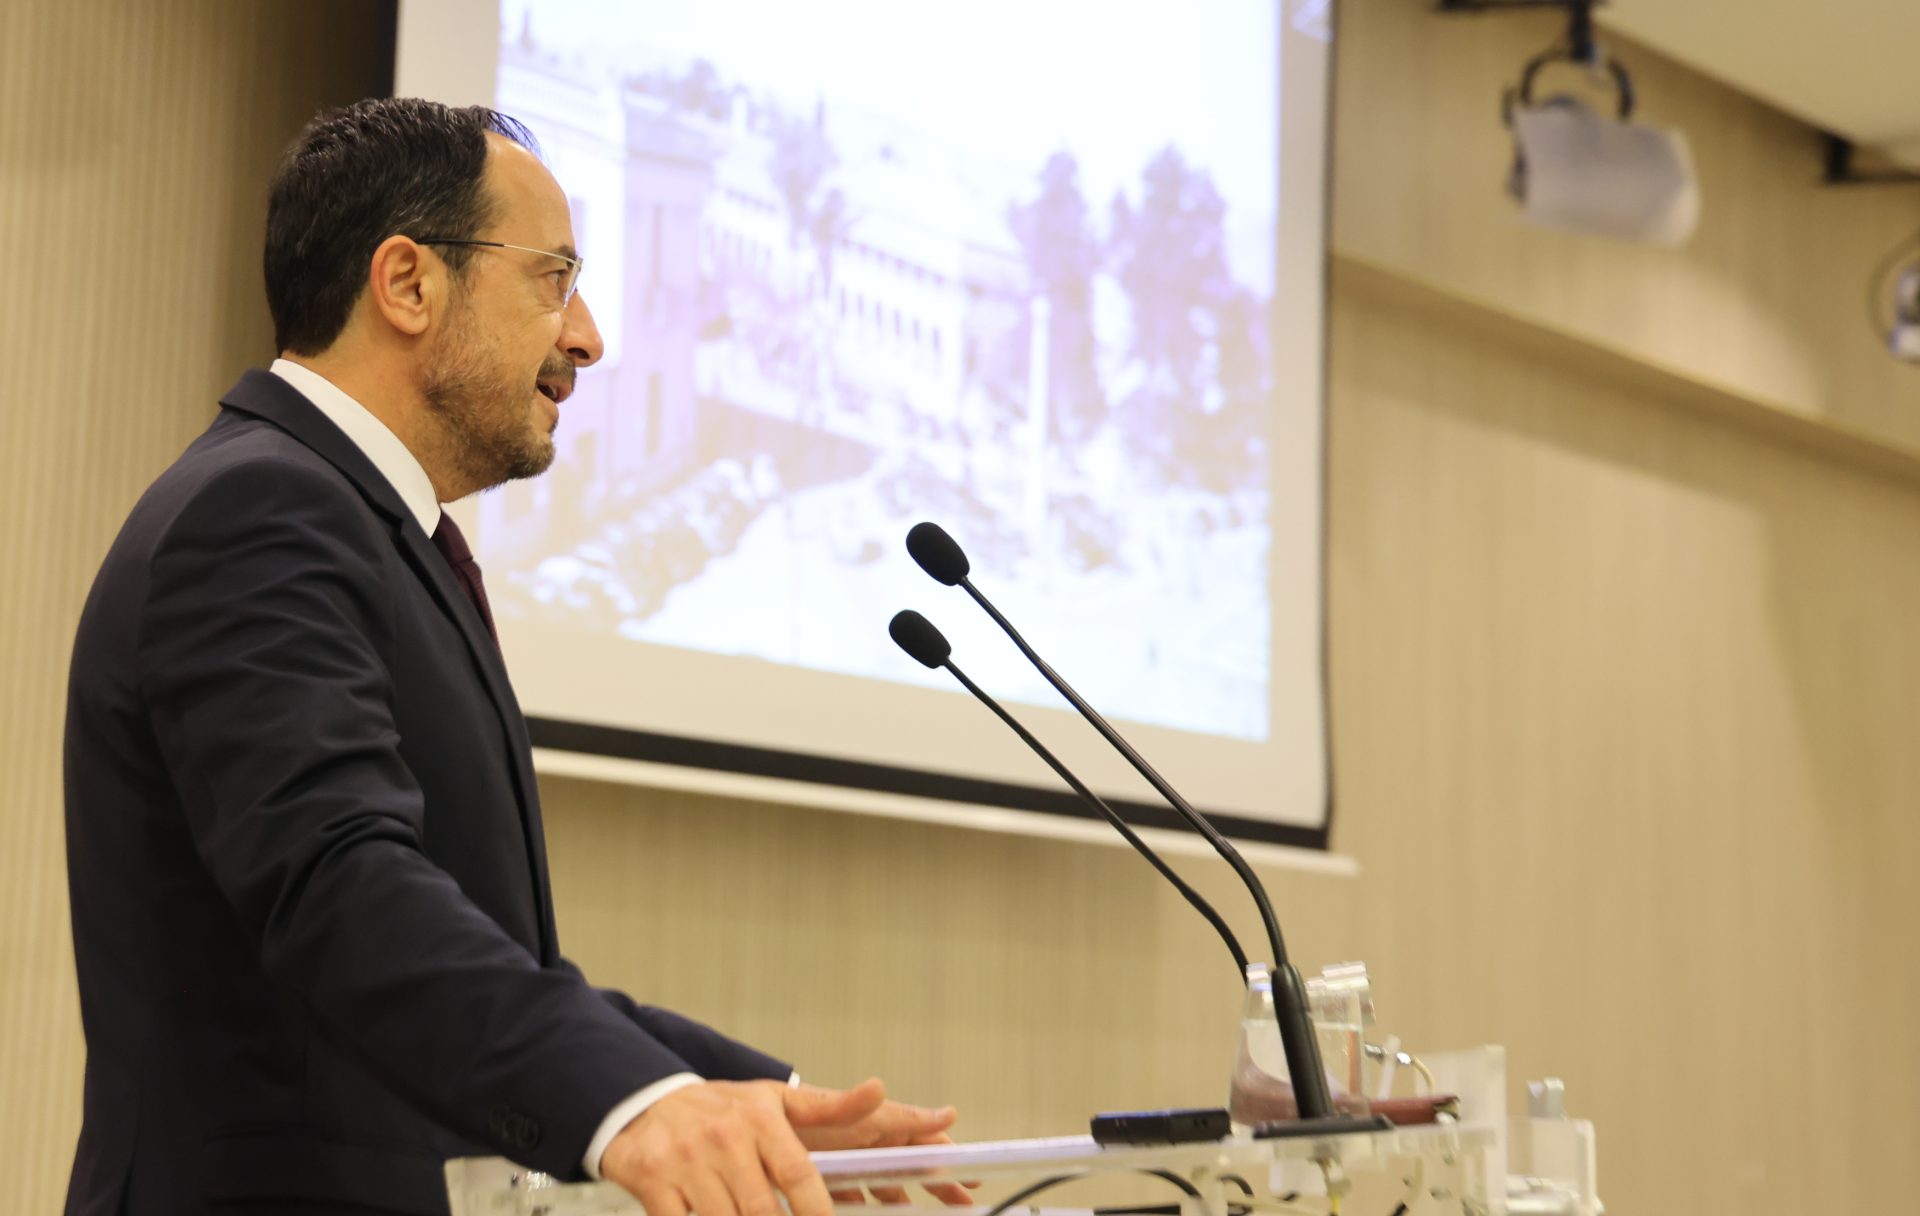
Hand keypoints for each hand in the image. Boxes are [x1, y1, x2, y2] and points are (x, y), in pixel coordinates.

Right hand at [601, 1079, 830, 1215]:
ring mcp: (686, 1161)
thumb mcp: (775, 1101)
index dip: (816, 1211)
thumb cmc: (722, 1110)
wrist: (646, 1103)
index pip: (798, 1173)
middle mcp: (724, 1137)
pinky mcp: (652, 1181)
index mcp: (759, 1117)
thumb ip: (831, 1108)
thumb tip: (880, 1090)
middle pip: (762, 1210)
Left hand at [786, 1078, 973, 1206]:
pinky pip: (859, 1199)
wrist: (729, 1131)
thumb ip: (860, 1108)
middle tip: (964, 1200)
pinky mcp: (824, 1183)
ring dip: (908, 1201)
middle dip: (938, 1182)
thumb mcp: (822, 1109)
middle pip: (909, 1164)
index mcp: (867, 1121)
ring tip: (934, 1213)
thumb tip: (920, 1102)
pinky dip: (874, 1209)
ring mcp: (844, 1163)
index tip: (973, 1170)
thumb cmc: (776, 1111)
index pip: (917, 1133)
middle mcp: (860, 1141)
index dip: (945, 1151)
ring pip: (888, 1186)